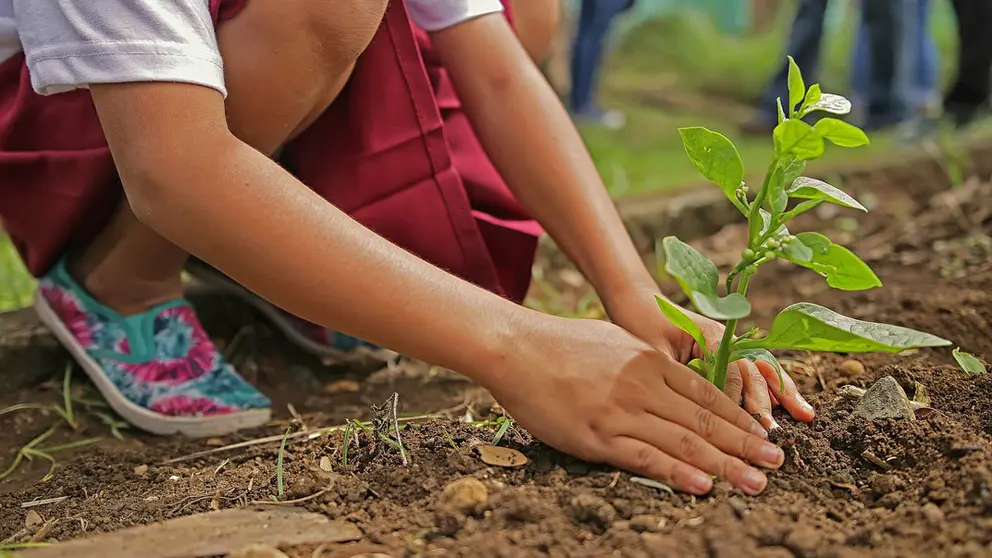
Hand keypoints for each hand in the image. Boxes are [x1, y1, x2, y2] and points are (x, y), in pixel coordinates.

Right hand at [483, 315, 785, 494]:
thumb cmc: (561, 344)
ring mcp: (621, 411)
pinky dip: (677, 473)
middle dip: (745, 444)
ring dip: (725, 464)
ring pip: (684, 442)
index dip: (740, 418)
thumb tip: (671, 378)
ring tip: (756, 482)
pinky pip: (645, 457)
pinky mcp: (597, 435)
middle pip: (705, 421)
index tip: (764, 435)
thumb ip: (646, 363)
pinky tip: (703, 485)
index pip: (707, 395)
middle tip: (776, 463)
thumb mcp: (615, 342)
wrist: (516, 347)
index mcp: (650, 361)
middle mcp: (644, 386)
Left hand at [604, 286, 814, 429]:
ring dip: (782, 393)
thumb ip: (676, 376)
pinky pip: (756, 370)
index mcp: (710, 335)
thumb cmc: (641, 327)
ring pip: (762, 370)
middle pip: (752, 371)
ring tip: (805, 416)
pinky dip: (774, 387)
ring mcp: (731, 345)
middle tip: (772, 431)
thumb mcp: (654, 353)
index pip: (730, 372)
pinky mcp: (728, 353)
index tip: (738, 427)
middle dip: (764, 402)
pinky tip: (791, 405)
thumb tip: (692, 410)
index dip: (734, 401)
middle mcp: (726, 339)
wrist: (639, 304)